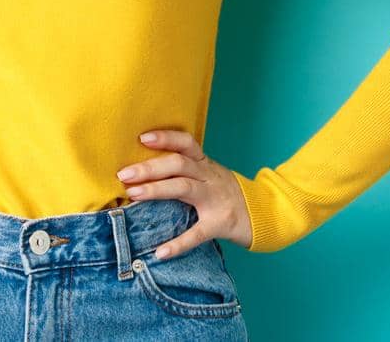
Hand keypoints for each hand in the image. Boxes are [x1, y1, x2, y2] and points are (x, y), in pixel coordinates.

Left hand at [116, 129, 252, 257]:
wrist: (266, 214)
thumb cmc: (227, 193)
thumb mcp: (210, 175)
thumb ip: (186, 171)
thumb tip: (145, 169)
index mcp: (206, 164)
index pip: (186, 143)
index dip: (165, 138)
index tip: (141, 138)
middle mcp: (210, 177)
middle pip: (179, 164)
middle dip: (150, 167)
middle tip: (124, 174)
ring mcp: (215, 200)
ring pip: (185, 188)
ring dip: (157, 190)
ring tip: (133, 195)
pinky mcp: (219, 224)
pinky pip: (197, 234)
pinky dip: (178, 244)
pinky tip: (161, 252)